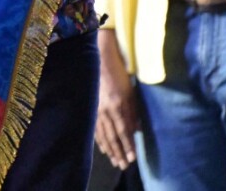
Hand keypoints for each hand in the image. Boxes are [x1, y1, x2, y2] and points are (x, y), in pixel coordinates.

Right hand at [95, 31, 139, 168]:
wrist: (98, 59)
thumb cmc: (118, 73)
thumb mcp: (130, 91)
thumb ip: (134, 111)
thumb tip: (136, 129)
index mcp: (117, 105)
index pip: (124, 131)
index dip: (128, 146)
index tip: (132, 159)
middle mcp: (105, 110)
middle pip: (112, 136)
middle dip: (118, 152)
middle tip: (123, 165)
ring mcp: (95, 109)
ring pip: (102, 134)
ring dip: (109, 149)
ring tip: (114, 160)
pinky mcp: (89, 106)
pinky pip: (94, 127)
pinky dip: (98, 139)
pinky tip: (102, 147)